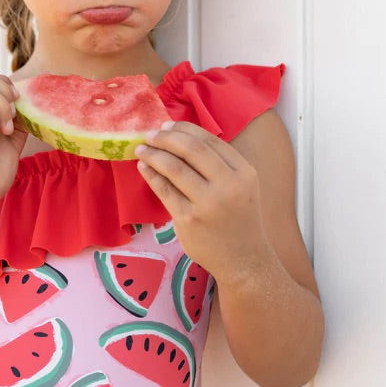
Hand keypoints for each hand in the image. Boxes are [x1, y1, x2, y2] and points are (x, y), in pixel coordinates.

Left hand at [134, 121, 269, 283]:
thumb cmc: (238, 219)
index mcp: (244, 173)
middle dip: (166, 138)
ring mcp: (208, 204)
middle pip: (191, 150)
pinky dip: (151, 175)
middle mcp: (229, 186)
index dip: (184, 129)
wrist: (244, 260)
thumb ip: (219, 164)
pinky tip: (143, 167)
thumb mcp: (242, 187)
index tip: (167, 126)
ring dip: (154, 154)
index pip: (210, 141)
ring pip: (175, 168)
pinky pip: (165, 190)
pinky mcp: (189, 219)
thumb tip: (179, 137)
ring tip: (141, 149)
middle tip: (150, 134)